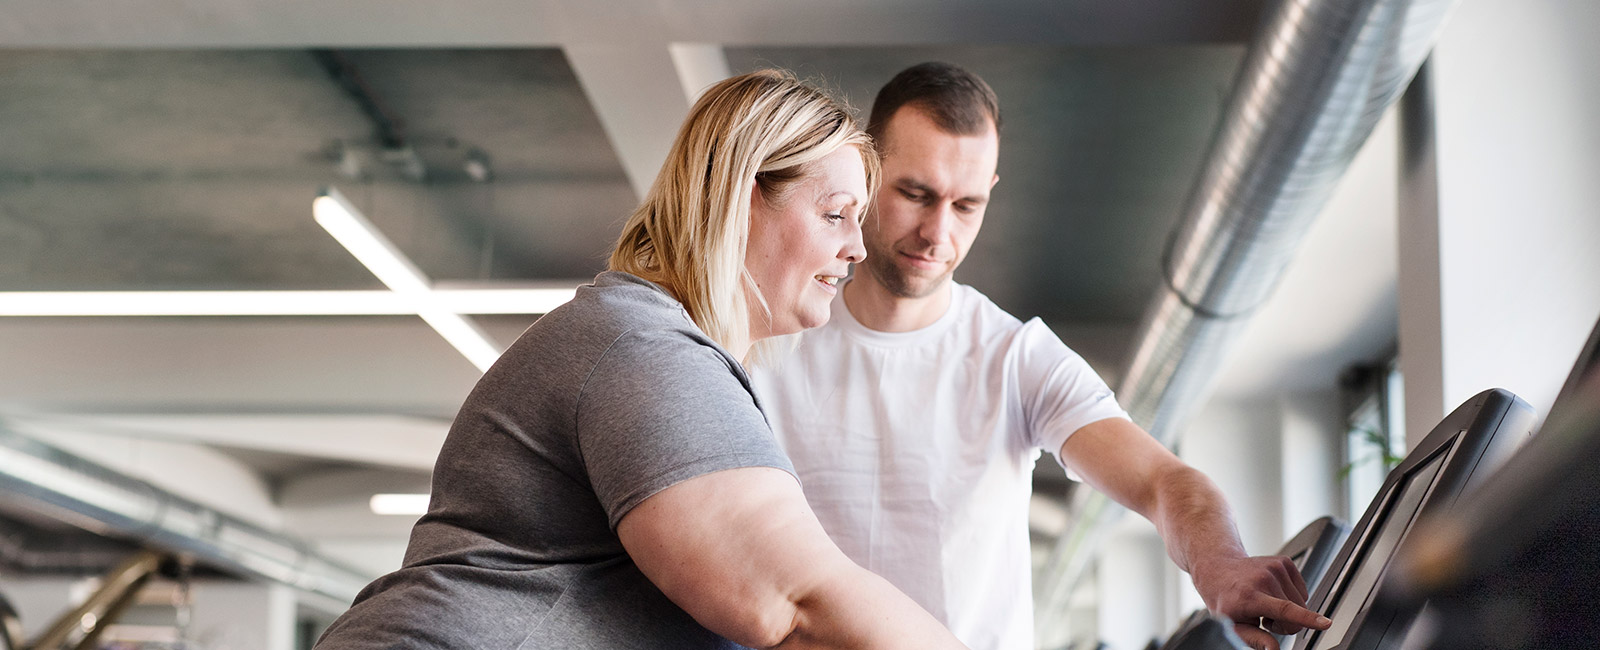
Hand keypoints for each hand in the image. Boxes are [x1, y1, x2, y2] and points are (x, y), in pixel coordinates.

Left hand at [1190, 554, 1329, 649]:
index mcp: (1250, 596)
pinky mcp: (1284, 562)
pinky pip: (1302, 591)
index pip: (1284, 609)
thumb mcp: (1232, 625)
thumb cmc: (1226, 600)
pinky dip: (1291, 596)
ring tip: (1266, 604)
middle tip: (1264, 618)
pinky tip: (1273, 593)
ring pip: (1302, 604)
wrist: (1220, 569)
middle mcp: (1263, 578)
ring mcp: (1275, 567)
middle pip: (1296, 615)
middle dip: (1285, 624)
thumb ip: (1254, 640)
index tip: (1325, 623)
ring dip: (1288, 610)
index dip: (1307, 619)